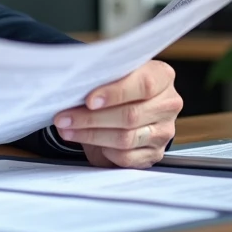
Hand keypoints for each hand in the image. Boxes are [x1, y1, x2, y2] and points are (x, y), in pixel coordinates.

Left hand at [53, 60, 181, 168]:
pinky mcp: (154, 153)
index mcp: (162, 77)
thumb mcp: (115, 73)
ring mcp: (164, 131)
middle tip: (64, 118)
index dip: (115, 93)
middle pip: (130, 115)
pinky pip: (127, 157)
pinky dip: (103, 150)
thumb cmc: (119, 85)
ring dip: (90, 135)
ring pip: (126, 138)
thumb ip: (104, 76)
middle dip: (91, 118)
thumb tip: (75, 84)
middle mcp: (168, 104)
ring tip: (67, 129)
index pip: (143, 85)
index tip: (89, 100)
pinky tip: (86, 141)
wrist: (130, 104)